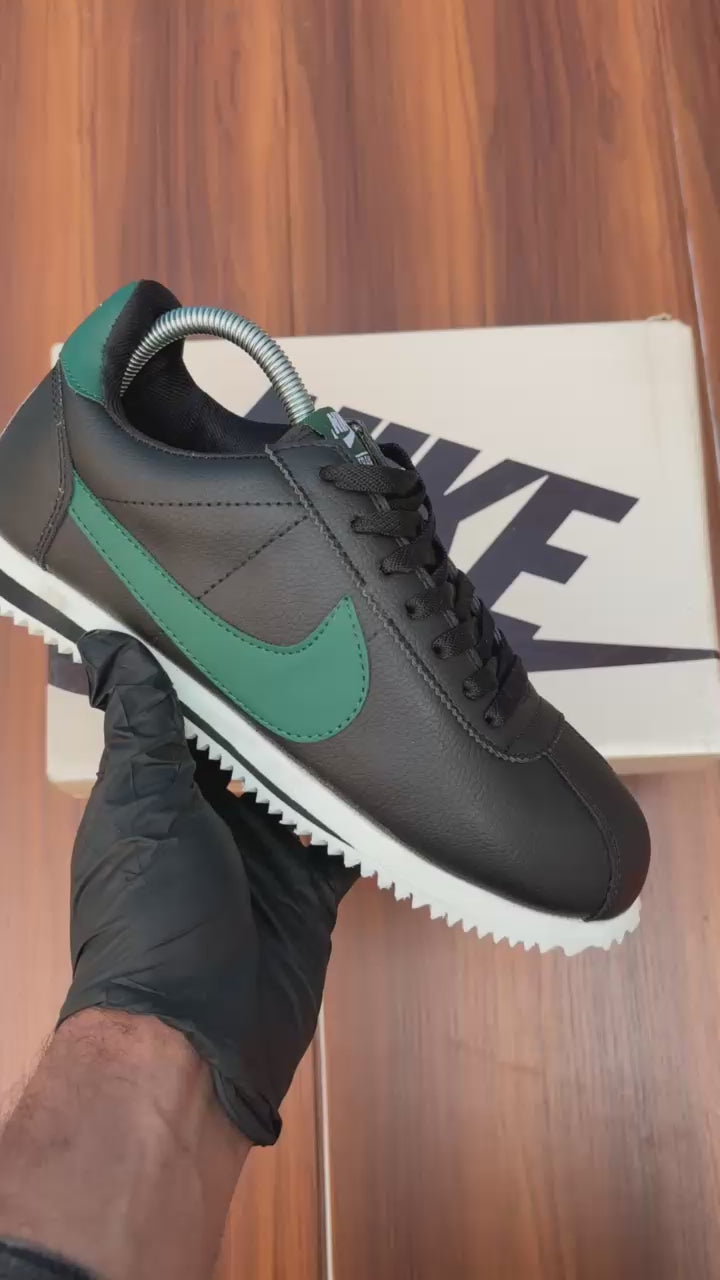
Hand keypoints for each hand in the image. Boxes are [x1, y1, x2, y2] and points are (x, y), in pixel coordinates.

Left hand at [59, 631, 357, 1145]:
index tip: (253, 610)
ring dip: (329, 757)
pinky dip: (366, 817)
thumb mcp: (141, 806)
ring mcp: (263, 858)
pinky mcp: (308, 892)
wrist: (196, 1035)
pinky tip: (398, 774)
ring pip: (302, 791)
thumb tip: (106, 642)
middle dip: (282, 709)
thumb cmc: (154, 913)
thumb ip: (139, 726)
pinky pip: (342, 844)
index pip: (187, 716)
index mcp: (158, 794)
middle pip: (252, 750)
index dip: (213, 670)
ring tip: (373, 691)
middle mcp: (209, 820)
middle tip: (333, 640)